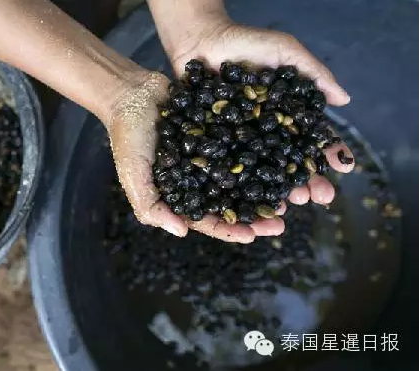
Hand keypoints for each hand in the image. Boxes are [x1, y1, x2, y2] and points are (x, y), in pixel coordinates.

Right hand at [106, 71, 284, 241]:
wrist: (132, 92)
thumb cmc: (127, 136)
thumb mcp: (133, 174)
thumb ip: (150, 205)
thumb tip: (181, 232)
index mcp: (181, 194)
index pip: (208, 220)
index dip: (230, 230)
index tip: (254, 236)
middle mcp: (201, 179)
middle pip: (233, 203)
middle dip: (257, 215)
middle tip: (281, 221)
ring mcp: (213, 156)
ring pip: (244, 177)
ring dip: (266, 187)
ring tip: (290, 194)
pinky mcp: (220, 132)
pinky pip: (244, 145)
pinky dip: (263, 153)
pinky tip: (283, 156)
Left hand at [163, 19, 354, 241]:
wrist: (201, 42)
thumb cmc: (246, 44)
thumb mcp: (285, 51)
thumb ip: (314, 73)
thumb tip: (345, 100)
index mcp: (285, 114)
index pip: (310, 138)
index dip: (326, 153)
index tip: (342, 167)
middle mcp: (264, 132)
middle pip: (288, 161)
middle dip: (307, 180)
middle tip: (320, 197)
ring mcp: (240, 140)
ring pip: (261, 171)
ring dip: (278, 190)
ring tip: (292, 203)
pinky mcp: (213, 144)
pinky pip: (228, 168)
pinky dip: (240, 185)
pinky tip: (252, 200)